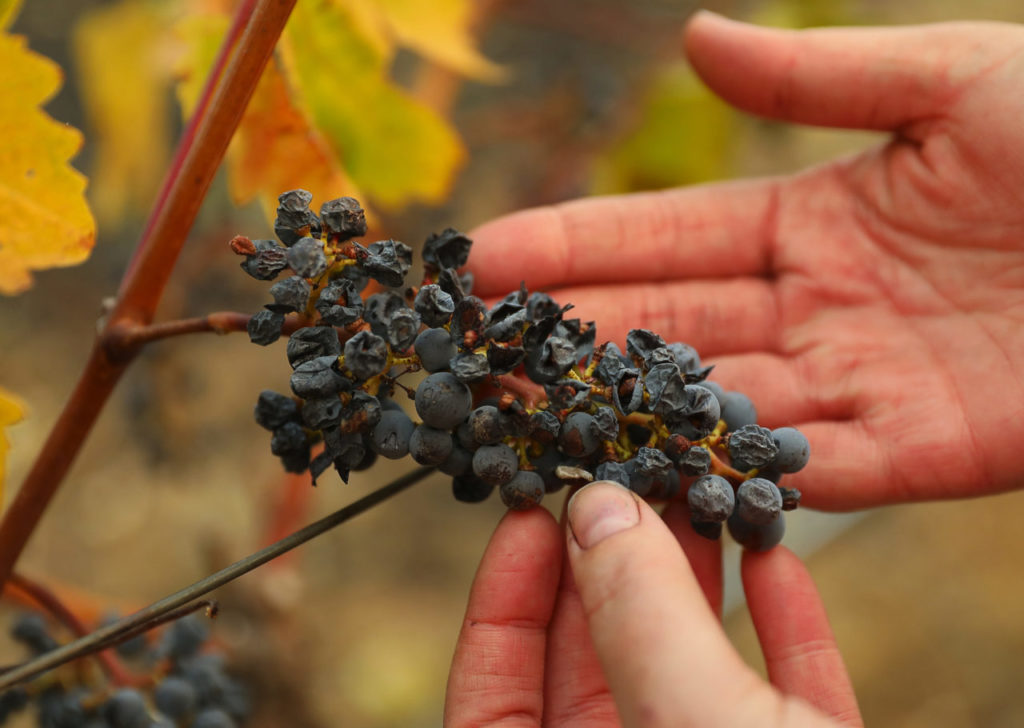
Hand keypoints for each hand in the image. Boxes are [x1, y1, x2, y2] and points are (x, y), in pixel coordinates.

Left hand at [444, 482, 860, 726]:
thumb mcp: (699, 721)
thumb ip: (642, 619)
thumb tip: (599, 509)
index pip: (492, 694)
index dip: (504, 596)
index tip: (535, 513)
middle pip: (596, 662)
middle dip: (615, 562)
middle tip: (629, 481)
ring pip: (690, 668)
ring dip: (700, 581)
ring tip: (701, 497)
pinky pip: (781, 692)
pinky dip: (782, 629)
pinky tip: (779, 560)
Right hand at [468, 13, 1023, 509]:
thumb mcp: (954, 81)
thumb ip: (819, 76)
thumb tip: (694, 37)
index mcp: (817, 218)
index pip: (669, 238)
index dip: (575, 246)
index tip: (487, 255)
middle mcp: (819, 308)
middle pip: (670, 327)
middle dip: (569, 337)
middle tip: (474, 348)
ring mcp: (861, 384)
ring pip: (716, 403)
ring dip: (623, 411)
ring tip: (528, 414)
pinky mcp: (921, 454)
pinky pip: (808, 471)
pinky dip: (731, 474)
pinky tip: (645, 475)